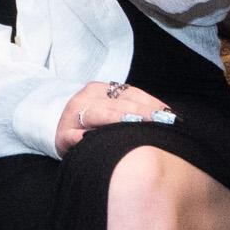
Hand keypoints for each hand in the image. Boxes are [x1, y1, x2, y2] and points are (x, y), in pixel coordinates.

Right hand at [53, 82, 173, 152]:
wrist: (59, 131)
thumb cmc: (92, 125)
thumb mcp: (110, 110)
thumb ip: (133, 110)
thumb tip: (169, 117)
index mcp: (99, 90)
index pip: (130, 93)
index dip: (151, 104)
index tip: (170, 115)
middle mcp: (85, 98)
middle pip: (117, 104)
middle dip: (141, 113)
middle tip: (161, 123)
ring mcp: (72, 116)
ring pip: (98, 115)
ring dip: (117, 120)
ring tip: (136, 125)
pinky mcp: (62, 135)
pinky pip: (73, 136)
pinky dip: (82, 137)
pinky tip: (93, 139)